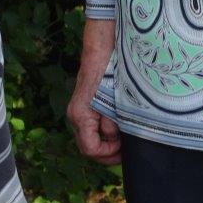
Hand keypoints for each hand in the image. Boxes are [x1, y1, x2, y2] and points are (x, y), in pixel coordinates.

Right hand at [67, 19, 121, 164]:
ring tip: (125, 139)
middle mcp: (76, 116)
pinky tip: (119, 126)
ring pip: (91, 137)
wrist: (101, 49)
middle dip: (108, 151)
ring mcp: (79, 111)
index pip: (90, 149)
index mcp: (80, 116)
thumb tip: (115, 140)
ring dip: (107, 142)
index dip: (108, 154)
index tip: (124, 149)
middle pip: (89, 146)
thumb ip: (113, 123)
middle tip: (126, 150)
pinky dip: (105, 131)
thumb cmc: (109, 72)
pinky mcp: (85, 106)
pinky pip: (93, 126)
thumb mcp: (115, 101)